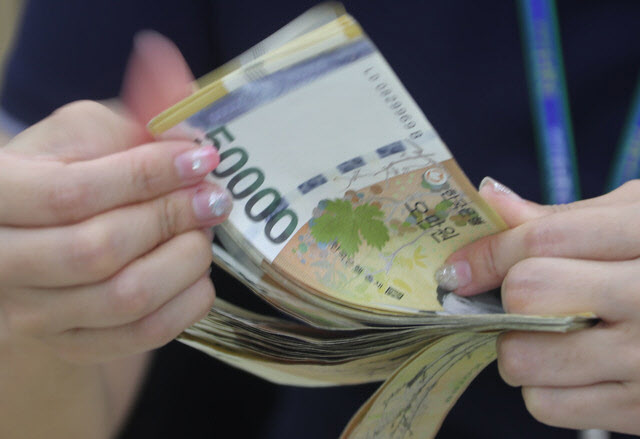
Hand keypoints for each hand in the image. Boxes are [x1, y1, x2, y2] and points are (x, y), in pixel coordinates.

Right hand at [0, 33, 231, 363]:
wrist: (42, 237)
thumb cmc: (64, 175)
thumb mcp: (84, 135)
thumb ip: (133, 119)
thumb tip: (187, 109)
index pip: (73, 193)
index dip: (146, 175)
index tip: (201, 159)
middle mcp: (3, 265)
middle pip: (99, 249)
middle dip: (173, 216)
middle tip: (213, 196)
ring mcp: (37, 316)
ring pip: (127, 298)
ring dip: (186, 258)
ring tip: (204, 229)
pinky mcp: (77, 345)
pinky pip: (144, 335)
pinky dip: (188, 302)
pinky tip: (197, 272)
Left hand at [436, 177, 639, 433]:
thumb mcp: (637, 219)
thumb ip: (564, 218)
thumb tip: (490, 198)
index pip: (541, 241)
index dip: (486, 253)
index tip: (459, 268)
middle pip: (526, 295)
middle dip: (508, 298)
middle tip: (522, 300)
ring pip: (524, 358)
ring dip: (519, 346)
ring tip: (553, 335)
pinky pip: (547, 405)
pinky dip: (544, 387)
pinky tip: (574, 369)